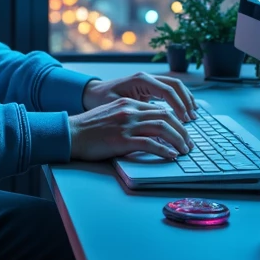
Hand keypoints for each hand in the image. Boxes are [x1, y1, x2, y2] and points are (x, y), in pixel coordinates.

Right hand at [69, 97, 191, 162]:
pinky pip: (150, 144)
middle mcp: (130, 111)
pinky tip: (171, 156)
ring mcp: (126, 125)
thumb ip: (130, 117)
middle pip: (165, 116)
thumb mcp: (112, 114)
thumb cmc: (89, 128)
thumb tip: (150, 130)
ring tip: (185, 150)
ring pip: (162, 128)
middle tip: (189, 143)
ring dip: (178, 140)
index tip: (183, 132)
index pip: (160, 109)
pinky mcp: (122, 140)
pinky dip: (163, 150)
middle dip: (182, 130)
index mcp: (128, 104)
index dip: (175, 121)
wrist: (70, 133)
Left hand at [82, 70, 196, 122]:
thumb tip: (156, 125)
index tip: (185, 120)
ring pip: (175, 86)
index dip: (179, 105)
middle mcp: (147, 77)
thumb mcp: (118, 107)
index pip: (167, 91)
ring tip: (192, 115)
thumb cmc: (101, 101)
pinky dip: (179, 98)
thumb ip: (137, 113)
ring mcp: (149, 80)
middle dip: (186, 101)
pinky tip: (184, 110)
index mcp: (140, 80)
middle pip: (175, 85)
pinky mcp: (149, 87)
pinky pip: (169, 90)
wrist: (91, 93)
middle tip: (192, 119)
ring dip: (186, 99)